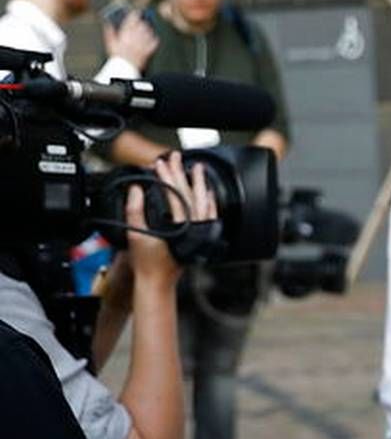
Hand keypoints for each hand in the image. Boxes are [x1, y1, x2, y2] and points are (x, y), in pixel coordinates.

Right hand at [103, 15, 158, 73]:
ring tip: (148, 29)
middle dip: (143, 22)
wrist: (124, 68)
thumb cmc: (117, 57)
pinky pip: (155, 41)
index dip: (135, 15)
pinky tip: (153, 38)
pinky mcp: (149, 50)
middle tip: (143, 20)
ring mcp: (143, 43)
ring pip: (149, 32)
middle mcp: (135, 37)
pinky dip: (154, 39)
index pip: (131, 20)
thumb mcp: (110, 43)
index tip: (136, 12)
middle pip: (142, 25)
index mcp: (125, 34)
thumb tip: (107, 23)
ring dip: (148, 30)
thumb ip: (109, 32)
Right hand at [126, 153, 211, 282]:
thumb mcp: (135, 235)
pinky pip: (208, 215)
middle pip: (190, 194)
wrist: (157, 280)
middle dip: (181, 173)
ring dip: (199, 184)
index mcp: (178, 226)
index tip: (160, 163)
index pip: (175, 194)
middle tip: (176, 157)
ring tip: (196, 169)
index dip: (166, 177)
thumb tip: (136, 190)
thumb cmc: (147, 262)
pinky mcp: (200, 236)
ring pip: (203, 202)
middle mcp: (193, 228)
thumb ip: (134, 211)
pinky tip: (207, 192)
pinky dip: (208, 202)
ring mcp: (199, 232)